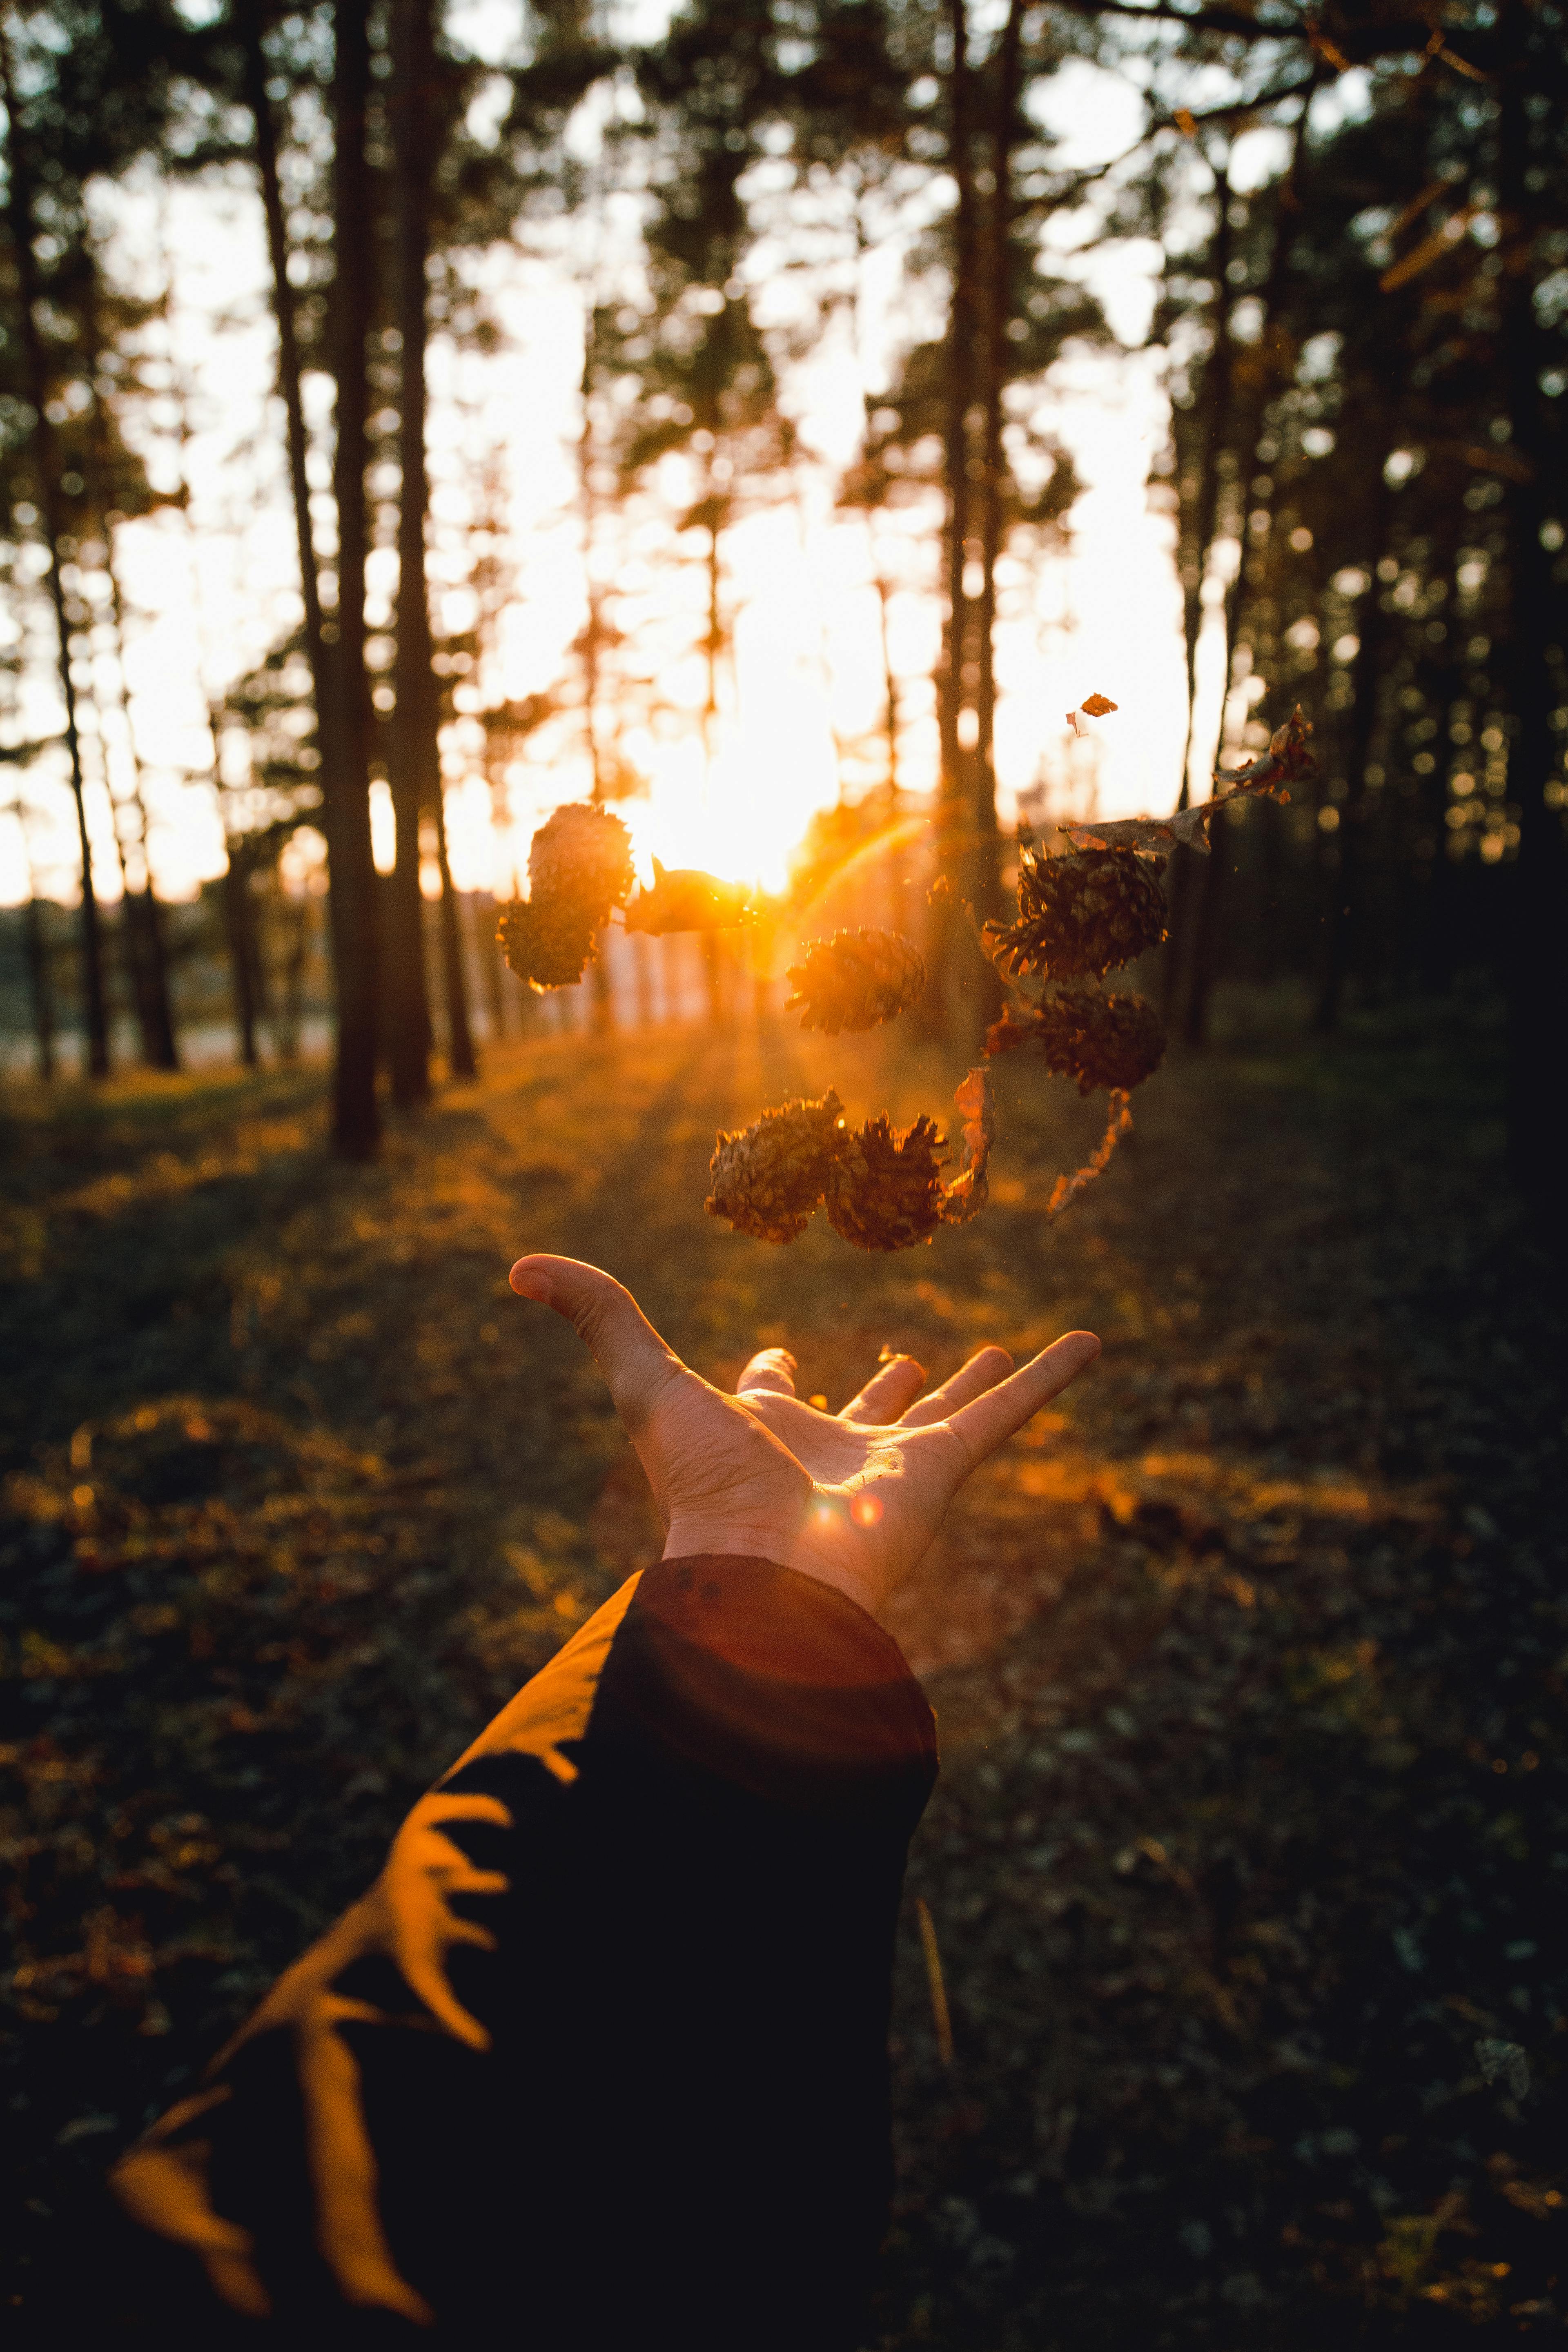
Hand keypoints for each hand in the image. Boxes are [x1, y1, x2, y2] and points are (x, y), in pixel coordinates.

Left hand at [509, 1255, 1099, 1616]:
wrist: (769, 1577)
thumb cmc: (703, 1486)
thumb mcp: (643, 1381)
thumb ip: (597, 1316)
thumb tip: (520, 1265)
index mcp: (760, 1431)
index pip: (770, 1391)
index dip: (772, 1372)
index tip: (777, 1356)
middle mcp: (828, 1451)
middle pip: (863, 1410)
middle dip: (886, 1387)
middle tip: (907, 1361)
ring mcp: (891, 1464)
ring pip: (945, 1414)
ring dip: (980, 1383)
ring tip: (1007, 1352)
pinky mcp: (945, 1471)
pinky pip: (1008, 1413)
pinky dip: (1052, 1378)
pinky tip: (1090, 1343)